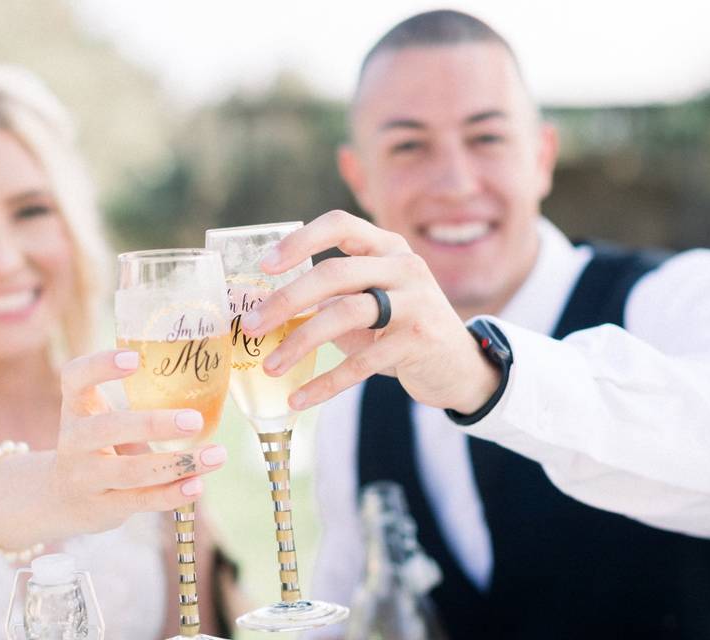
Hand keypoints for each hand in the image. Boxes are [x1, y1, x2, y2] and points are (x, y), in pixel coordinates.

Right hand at [47, 350, 226, 534]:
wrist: (63, 499)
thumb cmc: (98, 445)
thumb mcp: (100, 417)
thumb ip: (136, 402)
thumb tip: (205, 384)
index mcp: (77, 407)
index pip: (75, 378)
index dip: (100, 365)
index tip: (135, 358)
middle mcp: (75, 440)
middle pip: (108, 428)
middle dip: (153, 424)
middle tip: (195, 420)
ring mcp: (86, 477)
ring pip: (131, 471)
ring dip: (177, 463)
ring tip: (217, 455)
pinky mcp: (103, 507)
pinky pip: (140, 500)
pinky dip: (171, 494)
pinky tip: (198, 485)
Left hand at [242, 210, 499, 413]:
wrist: (459, 365)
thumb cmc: (397, 329)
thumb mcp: (369, 301)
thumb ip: (329, 296)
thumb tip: (263, 309)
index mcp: (386, 247)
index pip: (340, 225)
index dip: (300, 241)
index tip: (265, 265)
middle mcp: (403, 266)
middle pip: (335, 273)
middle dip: (287, 299)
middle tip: (250, 325)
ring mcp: (416, 301)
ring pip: (347, 313)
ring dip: (301, 341)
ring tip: (270, 365)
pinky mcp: (420, 340)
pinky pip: (363, 362)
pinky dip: (326, 382)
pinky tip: (299, 398)